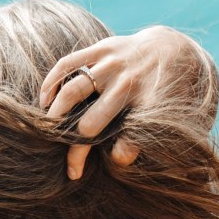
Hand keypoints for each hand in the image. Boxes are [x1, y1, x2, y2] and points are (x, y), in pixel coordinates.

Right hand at [38, 26, 204, 179]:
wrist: (173, 48)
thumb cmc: (170, 93)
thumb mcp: (173, 119)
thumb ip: (148, 139)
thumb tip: (120, 160)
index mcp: (150, 103)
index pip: (129, 136)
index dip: (114, 155)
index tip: (92, 170)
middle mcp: (128, 83)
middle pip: (91, 122)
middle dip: (75, 147)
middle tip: (69, 166)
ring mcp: (113, 64)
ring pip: (73, 91)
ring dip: (56, 116)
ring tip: (49, 134)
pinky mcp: (102, 48)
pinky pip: (68, 64)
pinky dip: (51, 83)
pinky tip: (44, 101)